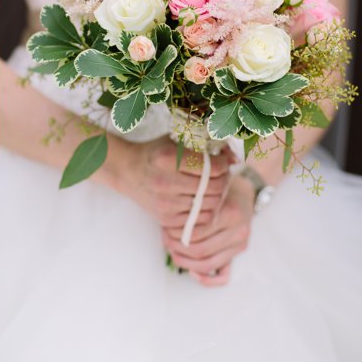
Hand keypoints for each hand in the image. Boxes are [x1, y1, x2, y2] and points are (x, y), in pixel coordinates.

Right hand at [104, 136, 235, 228]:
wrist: (127, 171)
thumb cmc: (155, 153)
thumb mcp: (176, 142)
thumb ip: (204, 147)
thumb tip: (234, 158)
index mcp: (166, 158)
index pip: (212, 167)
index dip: (225, 164)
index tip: (223, 161)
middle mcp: (164, 182)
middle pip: (213, 188)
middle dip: (224, 181)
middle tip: (222, 175)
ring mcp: (165, 203)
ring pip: (209, 205)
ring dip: (217, 196)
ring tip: (213, 187)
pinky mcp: (166, 218)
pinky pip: (199, 219)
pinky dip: (206, 210)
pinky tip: (202, 199)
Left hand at [162, 175, 254, 285]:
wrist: (246, 191)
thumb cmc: (221, 189)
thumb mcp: (208, 191)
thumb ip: (193, 208)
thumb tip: (169, 226)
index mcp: (230, 214)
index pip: (196, 233)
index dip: (175, 233)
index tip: (164, 227)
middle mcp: (238, 232)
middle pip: (200, 250)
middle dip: (177, 247)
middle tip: (165, 239)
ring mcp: (240, 245)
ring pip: (208, 263)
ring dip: (185, 261)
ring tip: (172, 251)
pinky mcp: (239, 253)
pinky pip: (224, 276)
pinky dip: (207, 279)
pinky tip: (192, 272)